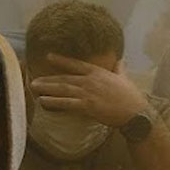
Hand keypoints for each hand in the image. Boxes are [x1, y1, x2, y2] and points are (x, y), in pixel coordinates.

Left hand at [29, 53, 150, 127]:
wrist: (135, 112)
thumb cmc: (131, 96)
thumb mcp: (124, 78)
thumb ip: (119, 68)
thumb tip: (121, 60)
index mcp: (98, 72)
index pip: (76, 64)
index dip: (61, 61)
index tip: (49, 56)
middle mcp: (90, 80)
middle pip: (65, 78)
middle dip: (48, 79)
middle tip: (34, 79)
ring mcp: (88, 93)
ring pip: (63, 89)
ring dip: (47, 88)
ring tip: (33, 88)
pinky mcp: (87, 106)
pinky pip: (66, 103)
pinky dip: (53, 102)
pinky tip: (43, 101)